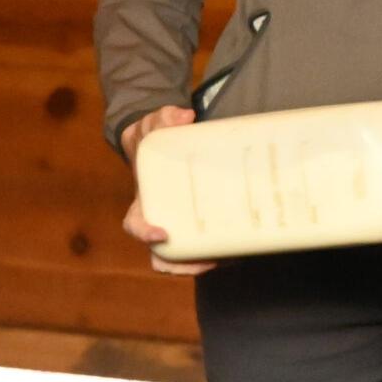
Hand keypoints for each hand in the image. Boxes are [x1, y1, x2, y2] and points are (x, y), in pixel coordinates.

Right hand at [121, 104, 217, 275]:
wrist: (162, 144)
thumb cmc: (152, 139)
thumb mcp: (152, 124)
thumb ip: (164, 117)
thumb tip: (185, 116)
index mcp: (143, 202)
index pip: (135, 225)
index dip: (144, 234)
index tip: (161, 235)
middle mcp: (159, 219)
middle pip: (163, 256)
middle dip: (184, 264)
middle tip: (211, 260)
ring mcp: (179, 224)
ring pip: (186, 258)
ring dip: (207, 263)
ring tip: (234, 257)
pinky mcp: (199, 222)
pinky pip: (207, 244)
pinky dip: (223, 249)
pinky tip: (245, 243)